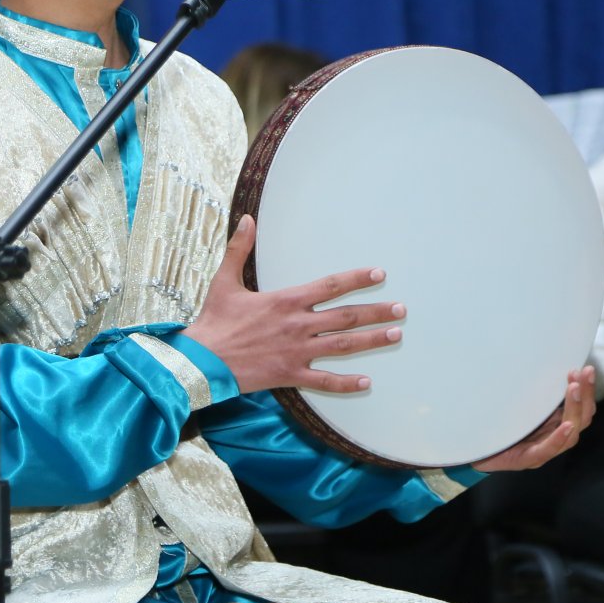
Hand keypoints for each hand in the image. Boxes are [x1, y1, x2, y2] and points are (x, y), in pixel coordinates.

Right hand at [181, 215, 404, 394]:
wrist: (202, 360)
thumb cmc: (214, 321)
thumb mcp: (225, 280)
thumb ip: (239, 249)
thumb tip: (247, 219)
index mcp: (286, 301)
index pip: (330, 286)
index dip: (357, 279)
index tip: (379, 275)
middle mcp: (298, 325)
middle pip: (346, 317)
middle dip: (376, 312)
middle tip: (401, 310)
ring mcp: (297, 352)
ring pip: (343, 346)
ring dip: (372, 340)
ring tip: (396, 335)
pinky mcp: (291, 375)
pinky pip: (325, 381)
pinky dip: (347, 383)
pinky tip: (367, 382)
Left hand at [473, 367, 595, 471]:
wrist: (473, 450)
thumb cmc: (496, 425)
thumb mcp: (519, 402)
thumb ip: (533, 390)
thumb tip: (539, 360)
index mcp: (553, 423)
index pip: (580, 408)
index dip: (586, 390)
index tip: (585, 369)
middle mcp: (552, 437)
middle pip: (581, 419)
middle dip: (586, 395)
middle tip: (585, 373)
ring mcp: (542, 450)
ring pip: (570, 434)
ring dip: (575, 410)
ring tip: (574, 389)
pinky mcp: (527, 459)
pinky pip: (548, 449)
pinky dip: (559, 438)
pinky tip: (567, 426)